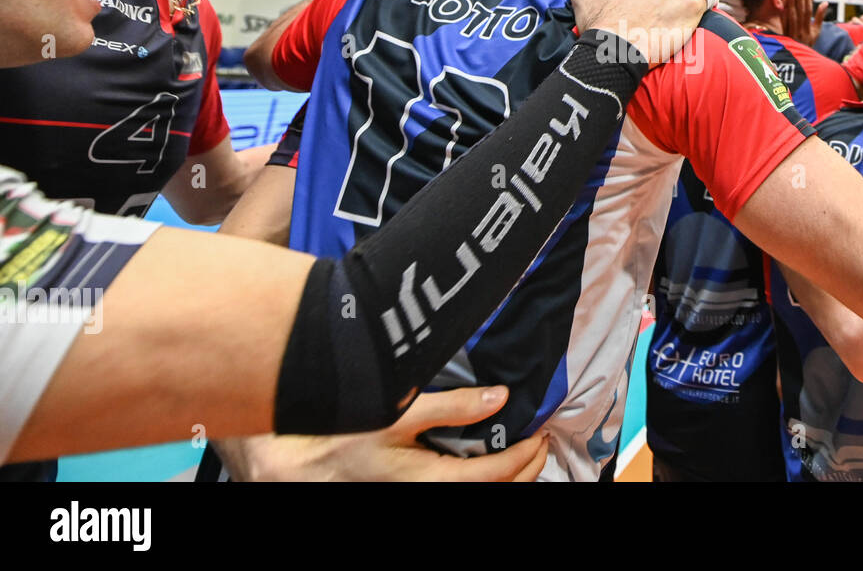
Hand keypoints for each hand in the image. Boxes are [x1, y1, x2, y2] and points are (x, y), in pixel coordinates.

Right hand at [227, 386, 547, 480]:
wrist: (290, 462)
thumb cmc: (339, 434)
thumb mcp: (396, 410)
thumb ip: (450, 406)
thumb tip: (498, 397)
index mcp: (427, 482)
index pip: (495, 477)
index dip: (525, 457)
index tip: (541, 434)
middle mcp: (424, 497)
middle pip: (493, 494)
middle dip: (524, 471)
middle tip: (540, 444)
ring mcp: (415, 496)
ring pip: (475, 496)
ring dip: (504, 478)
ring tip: (520, 454)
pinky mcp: (406, 490)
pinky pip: (454, 490)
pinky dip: (477, 479)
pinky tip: (481, 463)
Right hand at [554, 0, 707, 66]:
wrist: (618, 49)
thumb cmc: (599, 25)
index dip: (644, 1)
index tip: (638, 17)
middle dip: (662, 5)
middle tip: (653, 26)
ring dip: (682, 7)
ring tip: (671, 26)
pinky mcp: (691, 10)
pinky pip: (705, 2)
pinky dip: (702, 9)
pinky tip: (694, 20)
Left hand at [781, 0, 828, 46]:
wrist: (799, 57)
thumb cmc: (809, 42)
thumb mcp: (816, 31)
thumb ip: (820, 17)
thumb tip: (825, 2)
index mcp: (809, 30)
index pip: (808, 12)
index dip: (807, 1)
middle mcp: (801, 31)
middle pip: (800, 13)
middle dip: (799, 0)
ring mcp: (792, 34)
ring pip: (791, 17)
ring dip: (791, 5)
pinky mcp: (784, 35)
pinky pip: (784, 23)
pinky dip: (783, 13)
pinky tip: (783, 5)